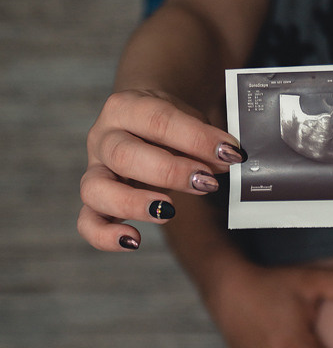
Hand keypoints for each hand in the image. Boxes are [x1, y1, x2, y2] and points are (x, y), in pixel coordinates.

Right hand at [78, 89, 244, 250]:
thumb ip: (205, 139)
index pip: (158, 120)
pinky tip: (134, 240)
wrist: (141, 123)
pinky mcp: (94, 200)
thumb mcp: (189, 120)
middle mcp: (103, 137)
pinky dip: (105, 236)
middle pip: (124, 155)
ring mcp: (94, 169)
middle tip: (207, 182)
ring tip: (169, 210)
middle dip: (170, 171)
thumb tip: (227, 160)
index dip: (196, 138)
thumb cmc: (168, 125)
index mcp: (126, 107)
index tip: (229, 154)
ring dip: (134, 203)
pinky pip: (87, 222)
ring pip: (96, 189)